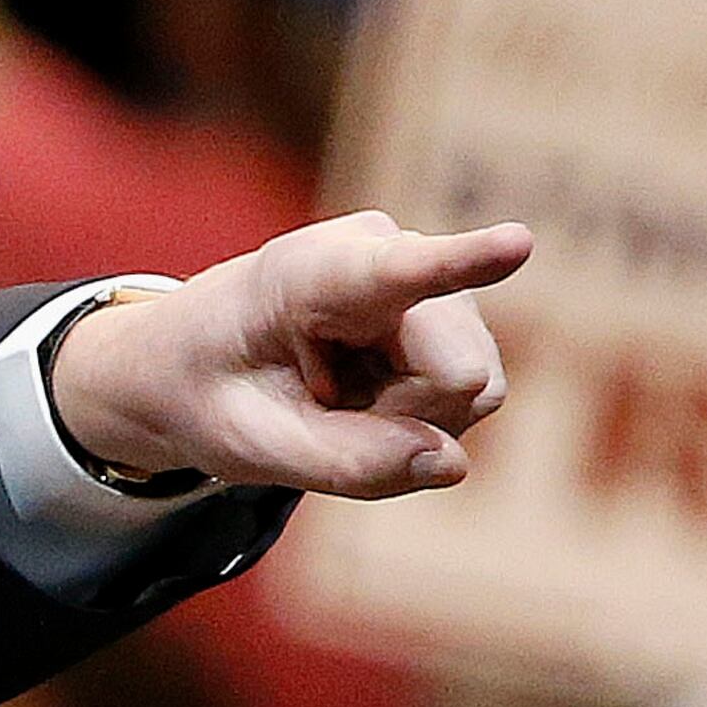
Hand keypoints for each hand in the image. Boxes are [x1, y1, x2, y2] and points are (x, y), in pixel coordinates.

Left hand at [47, 213, 532, 496]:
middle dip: (402, 419)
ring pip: (471, 390)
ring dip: (403, 418)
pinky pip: (467, 397)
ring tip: (332, 391)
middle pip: (458, 376)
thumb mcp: (244, 443)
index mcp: (312, 272)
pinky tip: (359, 389)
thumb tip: (452, 464)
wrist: (189, 358)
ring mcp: (430, 283)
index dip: (463, 261)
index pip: (399, 271)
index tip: (517, 242)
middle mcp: (389, 254)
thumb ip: (341, 461)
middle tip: (317, 404)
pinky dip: (412, 414)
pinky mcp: (452, 315)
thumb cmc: (207, 389)